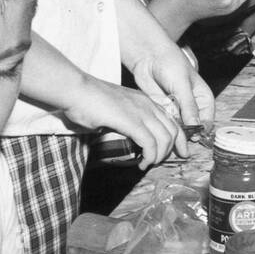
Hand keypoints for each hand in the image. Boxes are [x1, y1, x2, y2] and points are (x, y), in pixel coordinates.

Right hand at [61, 75, 180, 167]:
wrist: (75, 90)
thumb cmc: (88, 101)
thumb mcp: (115, 111)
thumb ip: (126, 122)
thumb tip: (127, 139)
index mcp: (145, 101)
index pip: (172, 120)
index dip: (179, 138)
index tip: (179, 152)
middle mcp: (147, 104)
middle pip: (173, 130)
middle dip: (170, 150)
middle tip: (158, 162)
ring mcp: (141, 111)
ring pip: (164, 138)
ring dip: (159, 156)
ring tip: (147, 164)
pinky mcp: (131, 120)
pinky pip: (150, 142)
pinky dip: (149, 156)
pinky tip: (141, 163)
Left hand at [131, 46, 214, 155]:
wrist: (149, 57)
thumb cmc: (171, 64)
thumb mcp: (183, 85)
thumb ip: (189, 106)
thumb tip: (196, 127)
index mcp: (203, 98)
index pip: (207, 119)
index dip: (202, 130)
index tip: (195, 138)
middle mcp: (191, 105)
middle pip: (193, 126)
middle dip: (188, 136)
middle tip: (182, 148)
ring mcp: (177, 109)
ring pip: (179, 127)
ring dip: (176, 135)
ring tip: (171, 144)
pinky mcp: (163, 110)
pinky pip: (166, 123)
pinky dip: (165, 129)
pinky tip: (162, 134)